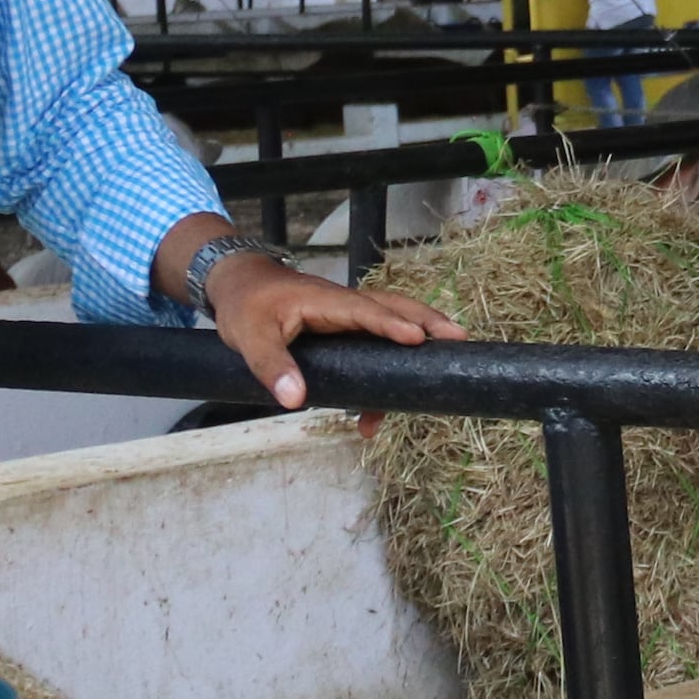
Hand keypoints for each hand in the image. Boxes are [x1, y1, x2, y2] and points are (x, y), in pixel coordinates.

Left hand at [207, 245, 459, 408]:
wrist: (239, 288)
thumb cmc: (245, 307)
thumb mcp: (250, 337)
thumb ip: (272, 366)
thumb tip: (295, 399)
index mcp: (325, 301)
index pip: (364, 311)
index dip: (391, 325)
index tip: (417, 338)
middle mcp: (343, 306)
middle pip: (394, 308)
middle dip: (427, 322)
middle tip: (459, 339)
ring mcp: (346, 318)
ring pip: (391, 323)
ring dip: (418, 339)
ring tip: (443, 366)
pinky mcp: (344, 332)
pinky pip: (374, 345)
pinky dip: (387, 370)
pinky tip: (380, 411)